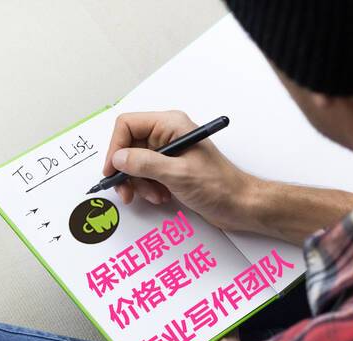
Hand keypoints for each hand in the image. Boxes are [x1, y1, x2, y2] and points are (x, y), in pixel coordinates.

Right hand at [103, 111, 261, 231]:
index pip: (128, 125)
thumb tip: (118, 158)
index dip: (115, 147)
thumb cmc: (219, 186)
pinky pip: (145, 175)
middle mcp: (167, 134)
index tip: (112, 170)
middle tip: (126, 191)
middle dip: (126, 171)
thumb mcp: (178, 174)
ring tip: (153, 195)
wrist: (240, 204)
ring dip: (138, 183)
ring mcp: (168, 152)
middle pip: (128, 146)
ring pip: (134, 163)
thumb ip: (145, 164)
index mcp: (171, 125)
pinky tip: (161, 196)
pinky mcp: (169, 168)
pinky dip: (147, 188)